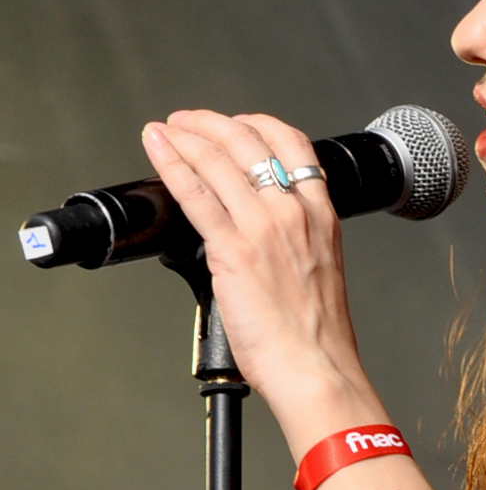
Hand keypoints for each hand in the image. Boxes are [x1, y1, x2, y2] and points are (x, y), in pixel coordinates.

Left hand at [141, 108, 434, 489]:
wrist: (319, 369)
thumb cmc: (319, 338)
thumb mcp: (317, 275)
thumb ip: (290, 246)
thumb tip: (254, 239)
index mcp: (323, 218)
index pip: (296, 147)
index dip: (261, 125)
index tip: (238, 123)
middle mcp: (296, 213)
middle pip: (253, 143)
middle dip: (215, 123)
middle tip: (190, 120)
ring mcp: (265, 227)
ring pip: (220, 161)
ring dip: (187, 135)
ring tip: (167, 128)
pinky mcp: (233, 249)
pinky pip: (197, 193)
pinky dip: (173, 164)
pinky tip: (159, 149)